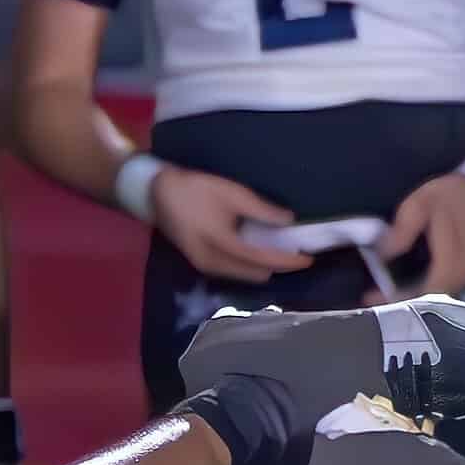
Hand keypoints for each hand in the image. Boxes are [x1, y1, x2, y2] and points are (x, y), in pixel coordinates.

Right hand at [147, 166, 309, 282]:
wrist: (155, 194)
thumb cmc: (194, 189)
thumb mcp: (232, 194)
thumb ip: (262, 210)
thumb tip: (288, 221)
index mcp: (221, 245)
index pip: (262, 259)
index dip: (287, 260)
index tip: (308, 257)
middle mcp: (213, 263)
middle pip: (255, 274)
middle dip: (277, 266)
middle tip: (294, 250)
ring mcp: (204, 265)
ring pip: (244, 275)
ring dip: (263, 266)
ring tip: (279, 249)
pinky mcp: (200, 262)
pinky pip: (233, 270)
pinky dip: (248, 263)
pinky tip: (256, 248)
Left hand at [373, 171, 464, 300]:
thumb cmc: (448, 196)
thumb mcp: (420, 205)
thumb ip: (403, 230)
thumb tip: (383, 254)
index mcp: (453, 258)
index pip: (425, 290)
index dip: (398, 297)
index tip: (372, 297)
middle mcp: (464, 273)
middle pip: (429, 299)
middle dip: (400, 300)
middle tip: (372, 298)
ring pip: (435, 297)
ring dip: (409, 297)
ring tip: (381, 295)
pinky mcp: (464, 272)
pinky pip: (440, 289)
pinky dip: (420, 290)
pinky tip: (400, 288)